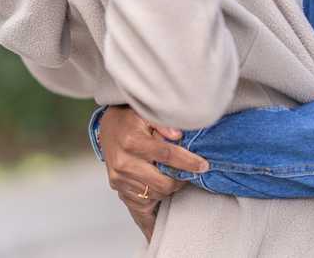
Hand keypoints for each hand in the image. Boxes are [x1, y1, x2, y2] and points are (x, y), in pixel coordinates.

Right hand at [98, 105, 209, 237]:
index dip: (188, 162)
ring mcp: (119, 177)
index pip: (166, 155)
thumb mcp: (147, 113)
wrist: (109, 126)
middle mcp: (123, 162)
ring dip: (169, 188)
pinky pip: (141, 201)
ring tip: (176, 176)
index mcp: (132, 141)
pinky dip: (156, 195)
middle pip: (161, 183)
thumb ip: (163, 123)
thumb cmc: (131, 118)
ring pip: (154, 194)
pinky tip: (164, 186)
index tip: (203, 166)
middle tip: (190, 173)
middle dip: (180, 180)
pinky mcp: (117, 186)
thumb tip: (178, 135)